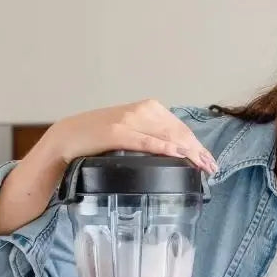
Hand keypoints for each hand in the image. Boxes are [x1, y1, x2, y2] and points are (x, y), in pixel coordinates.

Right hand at [33, 99, 217, 173]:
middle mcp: (141, 110)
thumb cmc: (97, 138)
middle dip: (197, 150)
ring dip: (188, 151)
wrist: (66, 137)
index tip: (208, 160)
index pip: (179, 127)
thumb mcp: (128, 132)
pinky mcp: (116, 133)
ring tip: (201, 167)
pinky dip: (164, 148)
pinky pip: (146, 141)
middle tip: (211, 168)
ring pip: (167, 135)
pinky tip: (179, 155)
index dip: (197, 144)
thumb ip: (148, 136)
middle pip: (178, 131)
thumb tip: (172, 153)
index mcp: (146, 108)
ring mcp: (129, 121)